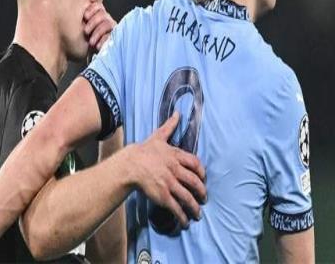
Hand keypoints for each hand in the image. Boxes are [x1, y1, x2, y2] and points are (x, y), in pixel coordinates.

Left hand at [83, 2, 115, 51]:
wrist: (79, 52)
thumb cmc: (78, 36)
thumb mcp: (77, 20)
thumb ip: (83, 6)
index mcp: (94, 14)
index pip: (97, 5)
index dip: (92, 9)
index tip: (85, 16)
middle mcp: (103, 20)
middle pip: (103, 14)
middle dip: (94, 22)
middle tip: (85, 31)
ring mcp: (109, 29)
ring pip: (108, 24)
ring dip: (98, 33)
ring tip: (91, 42)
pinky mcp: (112, 38)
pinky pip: (111, 36)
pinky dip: (103, 41)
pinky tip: (97, 46)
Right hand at [128, 112, 206, 227]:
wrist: (130, 165)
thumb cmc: (144, 150)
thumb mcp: (159, 137)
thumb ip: (170, 126)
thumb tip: (178, 112)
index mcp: (176, 156)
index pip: (196, 164)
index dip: (202, 172)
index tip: (203, 178)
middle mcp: (175, 170)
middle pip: (195, 182)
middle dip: (202, 192)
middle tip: (204, 198)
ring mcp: (170, 184)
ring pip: (188, 198)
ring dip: (195, 208)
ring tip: (198, 214)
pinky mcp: (163, 196)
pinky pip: (176, 207)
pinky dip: (182, 216)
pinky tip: (185, 221)